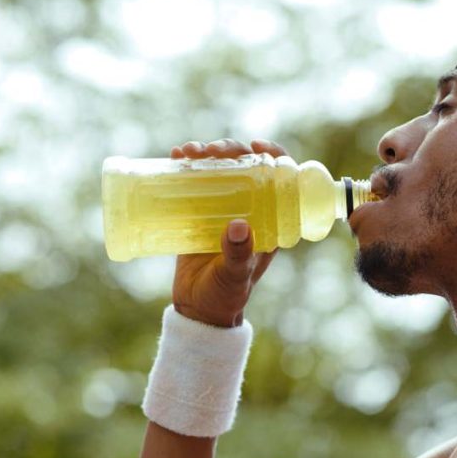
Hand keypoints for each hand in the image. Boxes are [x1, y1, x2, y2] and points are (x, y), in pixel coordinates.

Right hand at [169, 138, 284, 326]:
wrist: (198, 310)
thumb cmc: (226, 296)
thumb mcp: (235, 276)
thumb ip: (238, 255)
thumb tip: (238, 226)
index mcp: (271, 221)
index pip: (281, 179)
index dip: (274, 155)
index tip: (256, 146)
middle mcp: (250, 210)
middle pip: (247, 167)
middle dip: (230, 150)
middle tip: (210, 151)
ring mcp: (224, 209)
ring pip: (221, 170)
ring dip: (206, 154)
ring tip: (187, 152)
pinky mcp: (199, 214)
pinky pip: (196, 183)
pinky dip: (187, 167)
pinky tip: (175, 157)